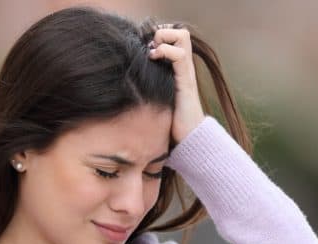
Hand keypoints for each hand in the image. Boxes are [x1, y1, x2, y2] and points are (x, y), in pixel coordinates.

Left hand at [148, 24, 205, 143]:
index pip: (176, 37)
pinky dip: (166, 51)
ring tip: (153, 51)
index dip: (162, 35)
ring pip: (183, 36)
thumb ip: (151, 86)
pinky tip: (154, 58)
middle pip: (182, 32)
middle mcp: (185, 67)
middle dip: (164, 33)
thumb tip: (128, 83)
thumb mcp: (158, 98)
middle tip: (151, 46)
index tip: (147, 46)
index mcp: (179, 69)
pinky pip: (180, 55)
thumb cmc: (172, 122)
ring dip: (165, 38)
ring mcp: (186, 73)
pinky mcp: (186, 82)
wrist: (189, 137)